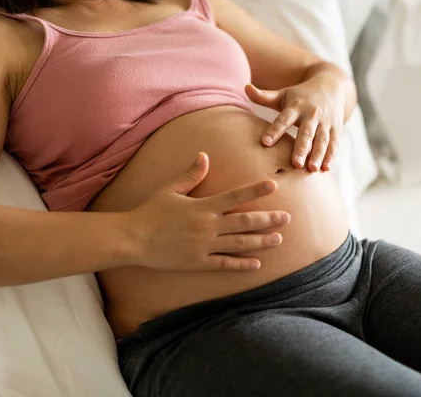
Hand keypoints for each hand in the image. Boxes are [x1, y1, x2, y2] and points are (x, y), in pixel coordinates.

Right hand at [127, 152, 289, 271]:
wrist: (133, 239)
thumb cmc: (150, 211)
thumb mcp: (170, 189)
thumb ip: (191, 174)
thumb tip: (205, 156)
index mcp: (203, 206)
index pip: (235, 196)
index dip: (255, 190)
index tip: (273, 185)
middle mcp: (208, 226)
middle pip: (245, 221)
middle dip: (268, 219)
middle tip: (287, 218)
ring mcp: (204, 246)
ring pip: (240, 243)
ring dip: (261, 241)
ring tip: (279, 239)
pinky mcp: (198, 262)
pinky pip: (225, 264)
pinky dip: (242, 264)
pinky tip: (257, 264)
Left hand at [245, 73, 346, 171]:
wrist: (331, 85)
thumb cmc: (300, 95)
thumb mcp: (283, 94)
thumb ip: (264, 96)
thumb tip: (245, 87)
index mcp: (296, 107)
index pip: (284, 119)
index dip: (275, 130)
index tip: (265, 143)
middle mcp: (311, 115)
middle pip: (306, 133)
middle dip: (301, 148)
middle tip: (295, 164)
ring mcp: (325, 122)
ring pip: (322, 140)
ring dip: (318, 155)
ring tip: (311, 170)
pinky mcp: (336, 129)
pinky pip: (334, 144)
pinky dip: (331, 156)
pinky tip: (326, 169)